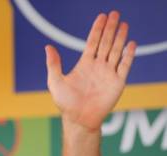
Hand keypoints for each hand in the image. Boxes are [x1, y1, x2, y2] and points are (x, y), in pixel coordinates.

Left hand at [45, 11, 135, 132]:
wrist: (79, 119)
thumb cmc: (65, 103)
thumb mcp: (55, 81)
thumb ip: (53, 64)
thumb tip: (47, 47)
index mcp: (84, 64)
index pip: (92, 42)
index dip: (97, 30)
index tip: (101, 17)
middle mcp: (98, 66)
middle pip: (106, 43)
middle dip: (110, 29)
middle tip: (115, 14)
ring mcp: (108, 73)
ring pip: (116, 51)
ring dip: (120, 38)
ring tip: (123, 24)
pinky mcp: (117, 82)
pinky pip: (124, 66)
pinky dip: (128, 55)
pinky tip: (131, 44)